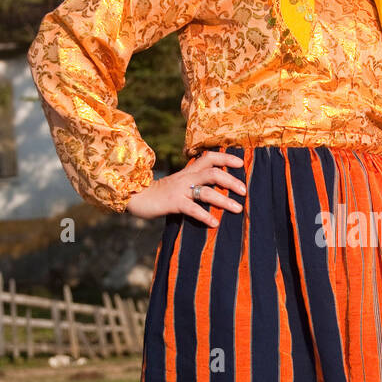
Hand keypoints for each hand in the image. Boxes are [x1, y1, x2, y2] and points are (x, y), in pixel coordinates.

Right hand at [125, 150, 245, 227]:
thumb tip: (216, 191)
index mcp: (189, 171)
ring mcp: (180, 190)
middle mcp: (186, 177)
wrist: (136, 196)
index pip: (209, 158)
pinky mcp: (173, 203)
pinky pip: (191, 209)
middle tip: (244, 191)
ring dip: (223, 200)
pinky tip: (214, 223)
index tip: (240, 164)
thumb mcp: (179, 183)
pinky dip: (204, 215)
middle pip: (213, 173)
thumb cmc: (161, 193)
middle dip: (231, 181)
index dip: (226, 158)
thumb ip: (195, 184)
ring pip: (206, 191)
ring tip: (237, 208)